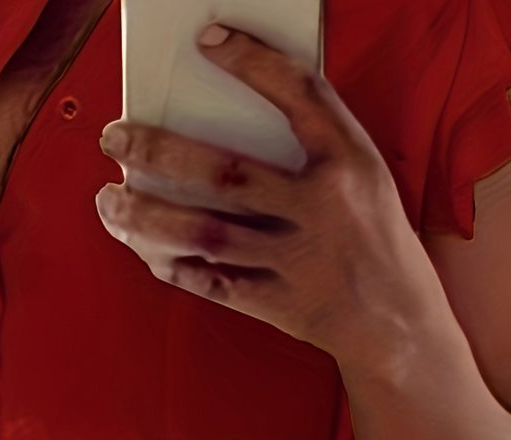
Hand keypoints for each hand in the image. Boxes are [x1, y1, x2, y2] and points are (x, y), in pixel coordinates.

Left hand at [94, 22, 437, 361]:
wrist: (401, 328)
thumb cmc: (376, 243)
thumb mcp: (367, 181)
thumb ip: (314, 149)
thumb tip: (232, 119)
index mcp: (350, 167)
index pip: (300, 96)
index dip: (254, 63)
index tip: (208, 40)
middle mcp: (322, 210)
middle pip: (226, 172)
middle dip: (161, 150)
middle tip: (114, 136)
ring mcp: (297, 261)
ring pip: (206, 233)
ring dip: (148, 215)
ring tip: (109, 199)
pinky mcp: (279, 304)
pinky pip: (214, 284)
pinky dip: (176, 267)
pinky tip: (144, 250)